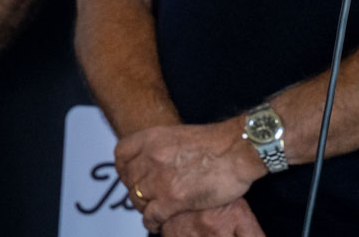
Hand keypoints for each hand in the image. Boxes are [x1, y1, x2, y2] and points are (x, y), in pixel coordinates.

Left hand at [116, 118, 262, 231]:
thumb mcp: (179, 135)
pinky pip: (151, 216)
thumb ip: (162, 147)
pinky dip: (152, 223)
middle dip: (135, 190)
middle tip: (146, 197)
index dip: (123, 168)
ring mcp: (160, 179)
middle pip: (129, 179)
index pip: (121, 154)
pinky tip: (158, 224)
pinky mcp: (173, 199)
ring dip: (144, 207)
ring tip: (153, 211)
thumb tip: (152, 160)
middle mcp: (151, 157)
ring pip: (137, 199)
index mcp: (152, 138)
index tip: (131, 176)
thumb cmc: (216, 143)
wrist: (237, 150)